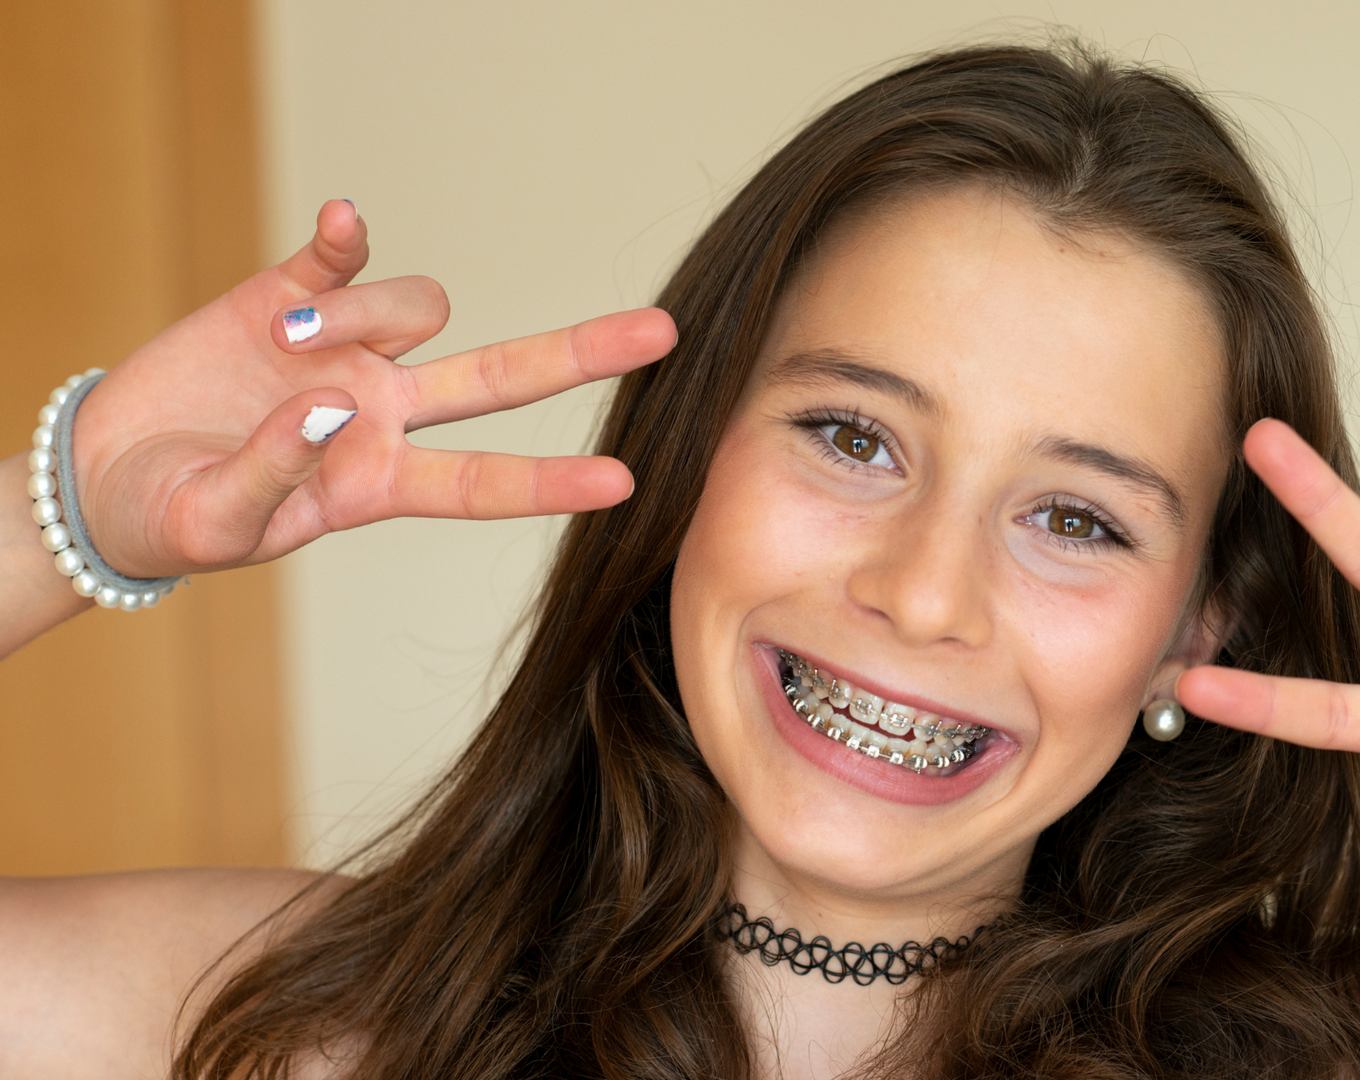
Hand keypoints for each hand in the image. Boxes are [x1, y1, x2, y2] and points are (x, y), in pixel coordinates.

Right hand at [67, 200, 675, 577]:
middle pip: (504, 379)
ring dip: (360, 313)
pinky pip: (339, 254)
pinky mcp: (291, 294)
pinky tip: (344, 222)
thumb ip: (274, 474)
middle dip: (582, 354)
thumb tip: (330, 404)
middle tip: (662, 333)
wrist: (109, 476)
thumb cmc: (177, 518)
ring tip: (282, 345)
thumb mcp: (218, 526)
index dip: (551, 483)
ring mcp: (348, 350)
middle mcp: (388, 413)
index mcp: (382, 484)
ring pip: (417, 308)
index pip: (483, 483)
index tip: (624, 482)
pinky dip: (346, 240)